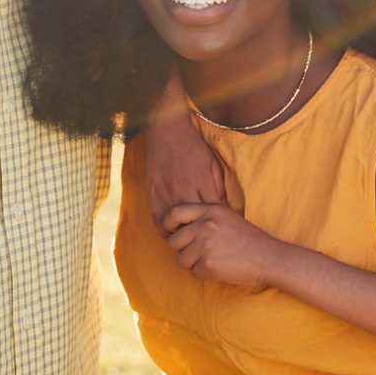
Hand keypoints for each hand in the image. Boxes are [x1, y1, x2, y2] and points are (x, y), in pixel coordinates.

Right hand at [145, 112, 225, 234]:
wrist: (167, 130)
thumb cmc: (193, 146)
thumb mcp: (213, 162)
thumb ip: (218, 184)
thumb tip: (222, 204)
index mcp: (202, 181)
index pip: (214, 211)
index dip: (219, 222)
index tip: (223, 230)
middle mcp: (184, 189)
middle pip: (195, 221)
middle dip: (203, 233)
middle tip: (209, 242)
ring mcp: (166, 192)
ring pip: (176, 224)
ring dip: (183, 235)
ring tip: (191, 244)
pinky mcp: (152, 193)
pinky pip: (158, 219)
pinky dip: (164, 230)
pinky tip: (171, 236)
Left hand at [164, 204, 279, 287]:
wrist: (269, 258)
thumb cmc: (249, 240)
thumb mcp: (228, 219)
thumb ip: (204, 218)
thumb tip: (177, 228)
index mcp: (211, 211)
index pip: (174, 213)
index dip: (169, 225)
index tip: (174, 233)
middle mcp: (206, 225)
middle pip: (174, 241)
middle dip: (185, 250)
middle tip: (203, 253)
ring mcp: (206, 245)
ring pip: (181, 259)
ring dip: (194, 264)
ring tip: (215, 260)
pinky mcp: (208, 264)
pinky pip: (194, 273)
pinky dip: (205, 274)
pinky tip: (222, 268)